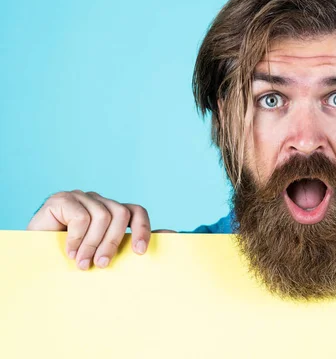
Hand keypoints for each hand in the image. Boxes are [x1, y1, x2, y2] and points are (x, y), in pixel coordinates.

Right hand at [27, 190, 151, 269]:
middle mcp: (99, 201)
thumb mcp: (107, 252)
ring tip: (82, 264)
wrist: (36, 258)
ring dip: (92, 245)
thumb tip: (173, 235)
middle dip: (113, 243)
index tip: (140, 252)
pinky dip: (76, 238)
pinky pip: (80, 216)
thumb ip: (134, 243)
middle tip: (102, 265)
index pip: (137, 211)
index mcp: (113, 211)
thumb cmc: (74, 257)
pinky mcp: (61, 199)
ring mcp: (80, 197)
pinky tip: (69, 252)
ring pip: (101, 217)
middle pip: (120, 214)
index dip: (142, 229)